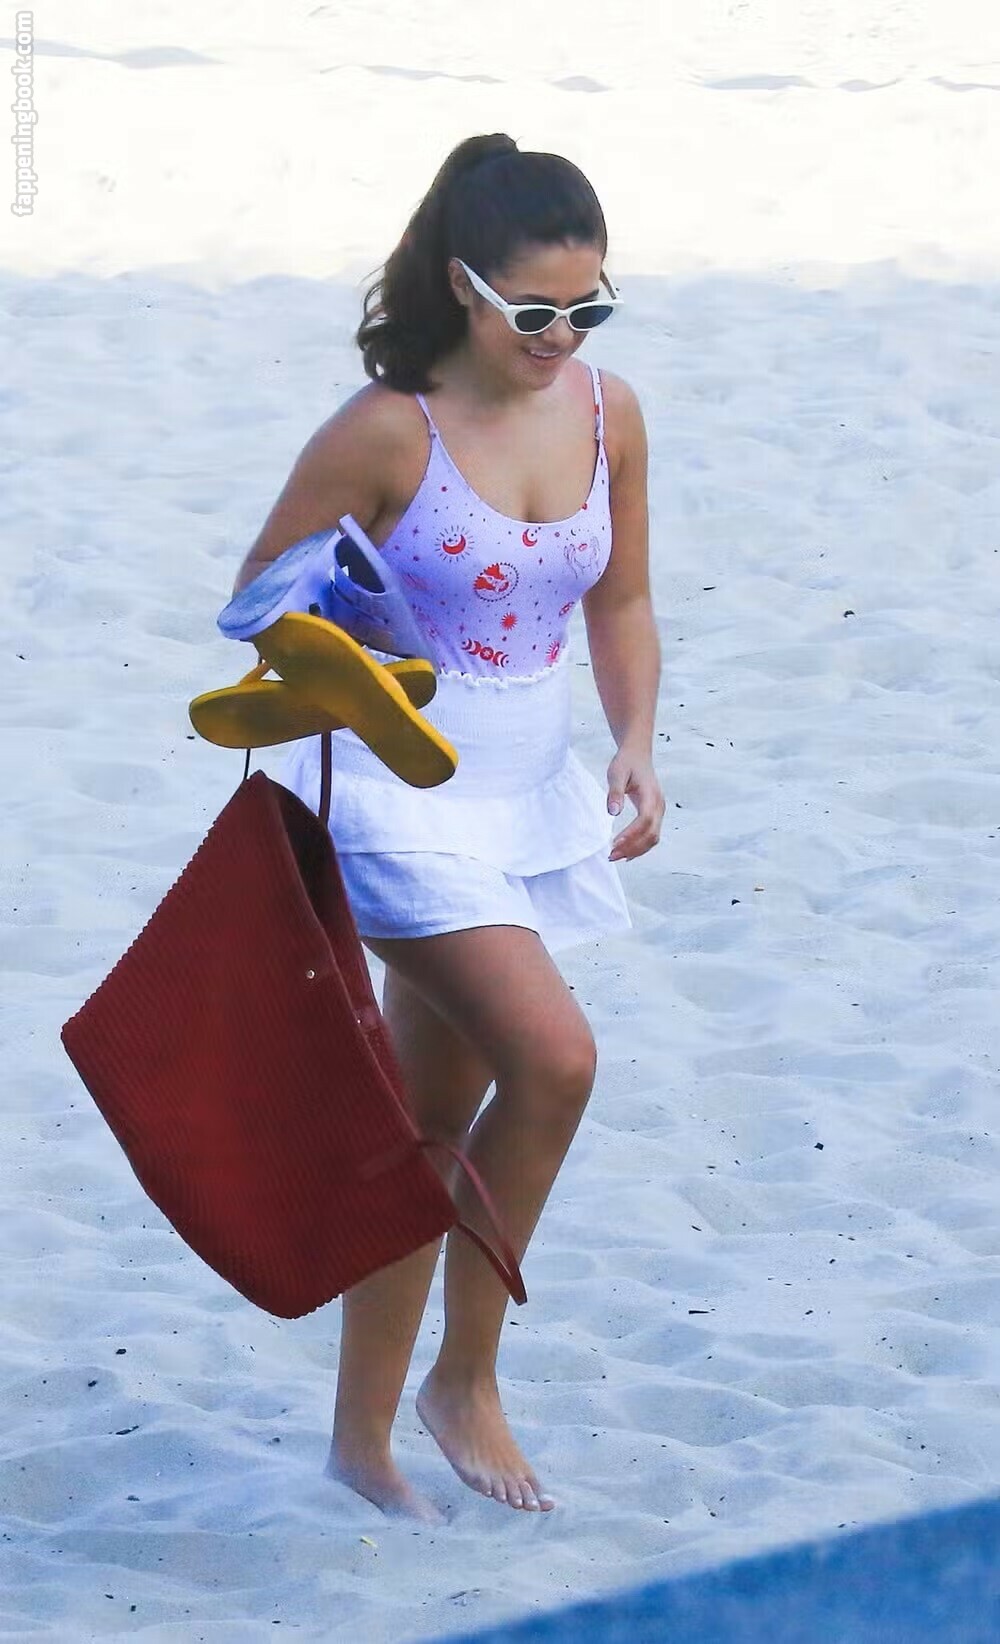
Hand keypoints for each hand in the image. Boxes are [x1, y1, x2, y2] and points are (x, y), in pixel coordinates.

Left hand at [607, 746, 664, 861]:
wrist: (638, 754)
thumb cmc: (626, 762)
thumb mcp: (616, 773)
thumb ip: (615, 792)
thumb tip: (612, 812)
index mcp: (651, 795)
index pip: (645, 820)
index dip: (631, 834)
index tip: (614, 843)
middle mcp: (659, 805)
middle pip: (651, 834)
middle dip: (632, 848)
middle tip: (611, 855)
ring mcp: (659, 811)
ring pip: (653, 838)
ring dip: (636, 850)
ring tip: (616, 856)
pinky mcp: (655, 814)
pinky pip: (651, 835)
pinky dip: (640, 846)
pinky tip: (625, 852)